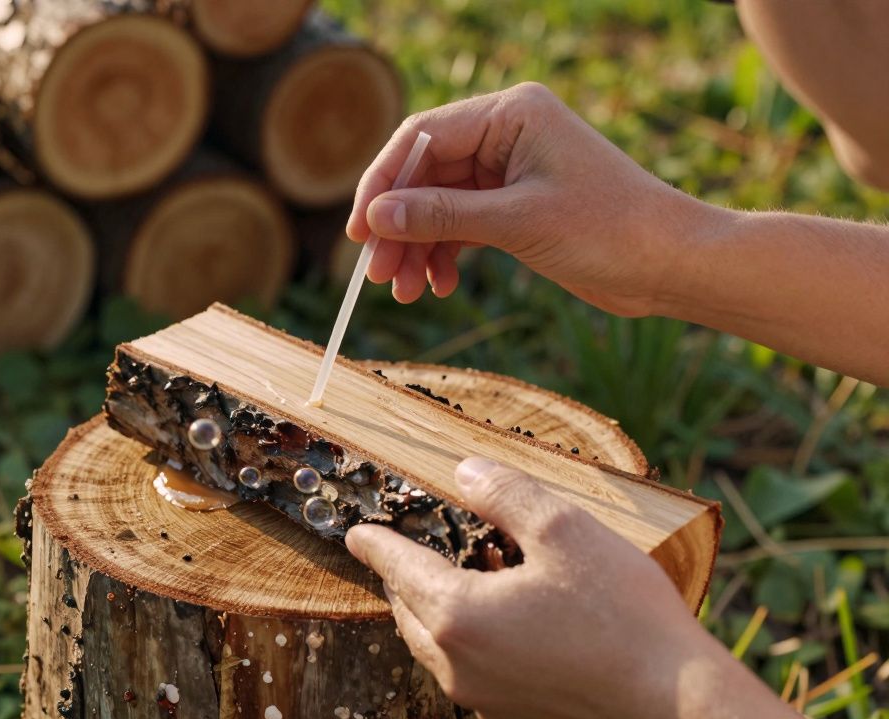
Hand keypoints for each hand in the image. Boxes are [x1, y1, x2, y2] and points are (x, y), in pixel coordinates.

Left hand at [346, 457, 820, 718]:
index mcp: (458, 615)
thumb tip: (465, 472)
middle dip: (402, 580)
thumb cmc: (624, 616)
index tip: (356, 534)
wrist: (677, 708)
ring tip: (455, 587)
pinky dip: (468, 647)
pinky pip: (469, 677)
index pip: (397, 568)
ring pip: (435, 650)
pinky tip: (502, 631)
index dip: (375, 545)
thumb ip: (506, 495)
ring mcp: (484, 702)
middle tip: (408, 554)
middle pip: (408, 613)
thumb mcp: (565, 531)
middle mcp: (458, 666)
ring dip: (433, 615)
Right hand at [347, 82, 722, 311]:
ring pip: (439, 204)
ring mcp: (511, 169)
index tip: (360, 231)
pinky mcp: (517, 205)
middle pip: (425, 174)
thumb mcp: (517, 222)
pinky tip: (438, 284)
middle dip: (399, 225)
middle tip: (377, 274)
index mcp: (512, 112)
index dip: (382, 184)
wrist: (673, 264)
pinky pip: (461, 223)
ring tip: (405, 292)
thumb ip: (441, 217)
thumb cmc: (610, 229)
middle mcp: (507, 132)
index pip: (422, 137)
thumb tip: (377, 217)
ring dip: (417, 247)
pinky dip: (444, 253)